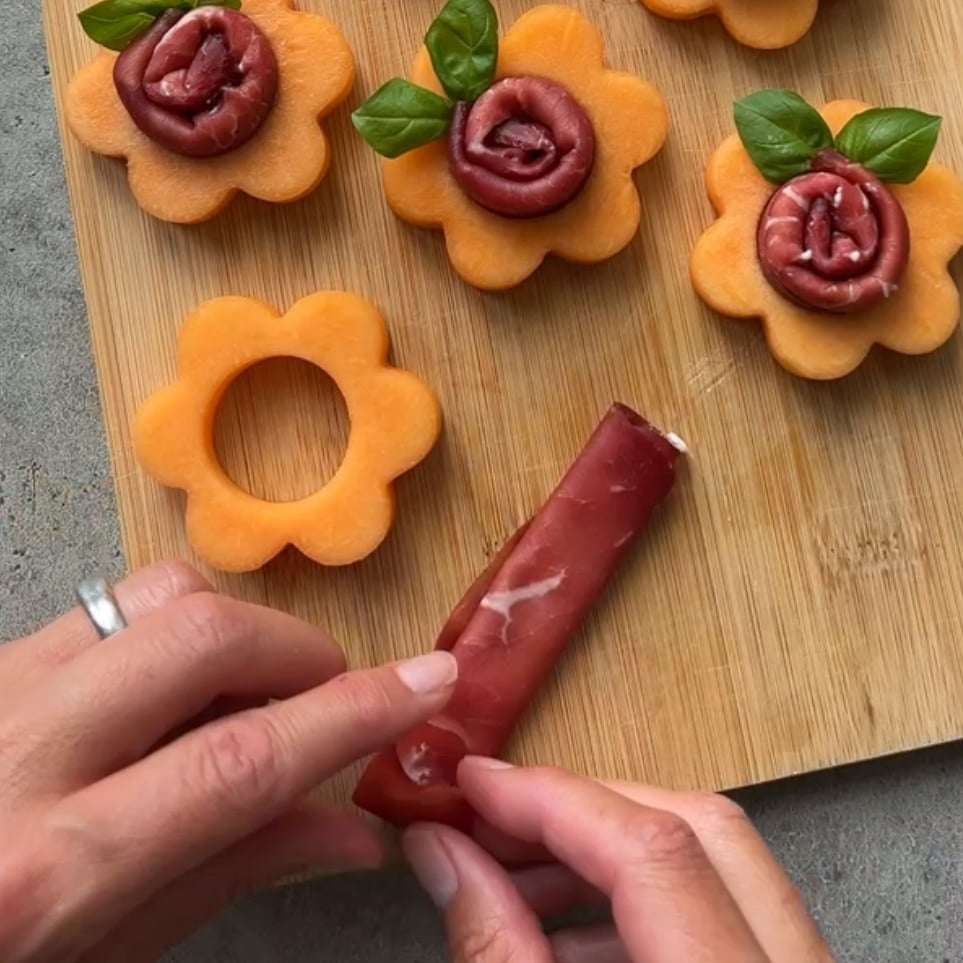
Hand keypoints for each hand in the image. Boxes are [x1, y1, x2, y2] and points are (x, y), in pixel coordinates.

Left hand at [0, 560, 457, 962]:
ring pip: (153, 595)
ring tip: (246, 691)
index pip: (243, 762)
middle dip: (297, 651)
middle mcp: (14, 756)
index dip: (354, 712)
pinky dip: (172, 630)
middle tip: (324, 694)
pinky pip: (107, 604)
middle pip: (201, 638)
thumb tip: (352, 830)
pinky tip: (172, 688)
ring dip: (234, 627)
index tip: (428, 680)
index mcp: (49, 870)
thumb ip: (232, 874)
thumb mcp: (106, 954)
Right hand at [403, 759, 833, 961]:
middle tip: (493, 820)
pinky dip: (639, 903)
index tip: (474, 785)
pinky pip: (725, 910)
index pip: (653, 850)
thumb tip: (439, 852)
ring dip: (605, 854)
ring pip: (718, 860)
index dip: (552, 800)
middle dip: (583, 807)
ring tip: (512, 879)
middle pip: (700, 826)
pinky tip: (563, 935)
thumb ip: (495, 948)